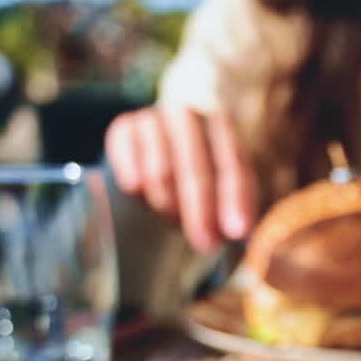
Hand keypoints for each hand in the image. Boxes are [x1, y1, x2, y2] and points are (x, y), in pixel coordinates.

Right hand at [105, 106, 257, 251]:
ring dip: (169, 206)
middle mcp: (188, 116)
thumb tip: (237, 233)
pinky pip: (130, 170)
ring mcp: (153, 119)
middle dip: (201, 211)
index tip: (237, 232)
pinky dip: (139, 192)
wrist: (157, 153)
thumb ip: (231, 208)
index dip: (236, 198)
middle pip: (195, 167)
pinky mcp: (123, 129)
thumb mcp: (222, 189)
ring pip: (160, 172)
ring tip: (173, 219)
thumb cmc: (199, 178)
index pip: (233, 162)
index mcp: (222, 125)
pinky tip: (144, 198)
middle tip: (206, 244)